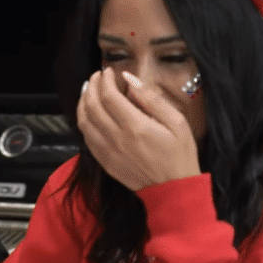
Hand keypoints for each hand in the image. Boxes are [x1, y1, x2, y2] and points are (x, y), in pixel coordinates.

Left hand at [77, 67, 199, 191]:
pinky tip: (89, 114)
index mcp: (135, 126)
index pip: (109, 95)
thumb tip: (131, 80)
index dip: (104, 80)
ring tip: (88, 91)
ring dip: (83, 102)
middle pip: (92, 106)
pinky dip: (84, 122)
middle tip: (96, 77)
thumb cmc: (179, 155)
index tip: (108, 72)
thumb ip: (152, 99)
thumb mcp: (177, 122)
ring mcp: (108, 152)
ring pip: (84, 121)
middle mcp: (117, 138)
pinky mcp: (105, 162)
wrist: (173, 190)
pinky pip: (86, 138)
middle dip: (91, 86)